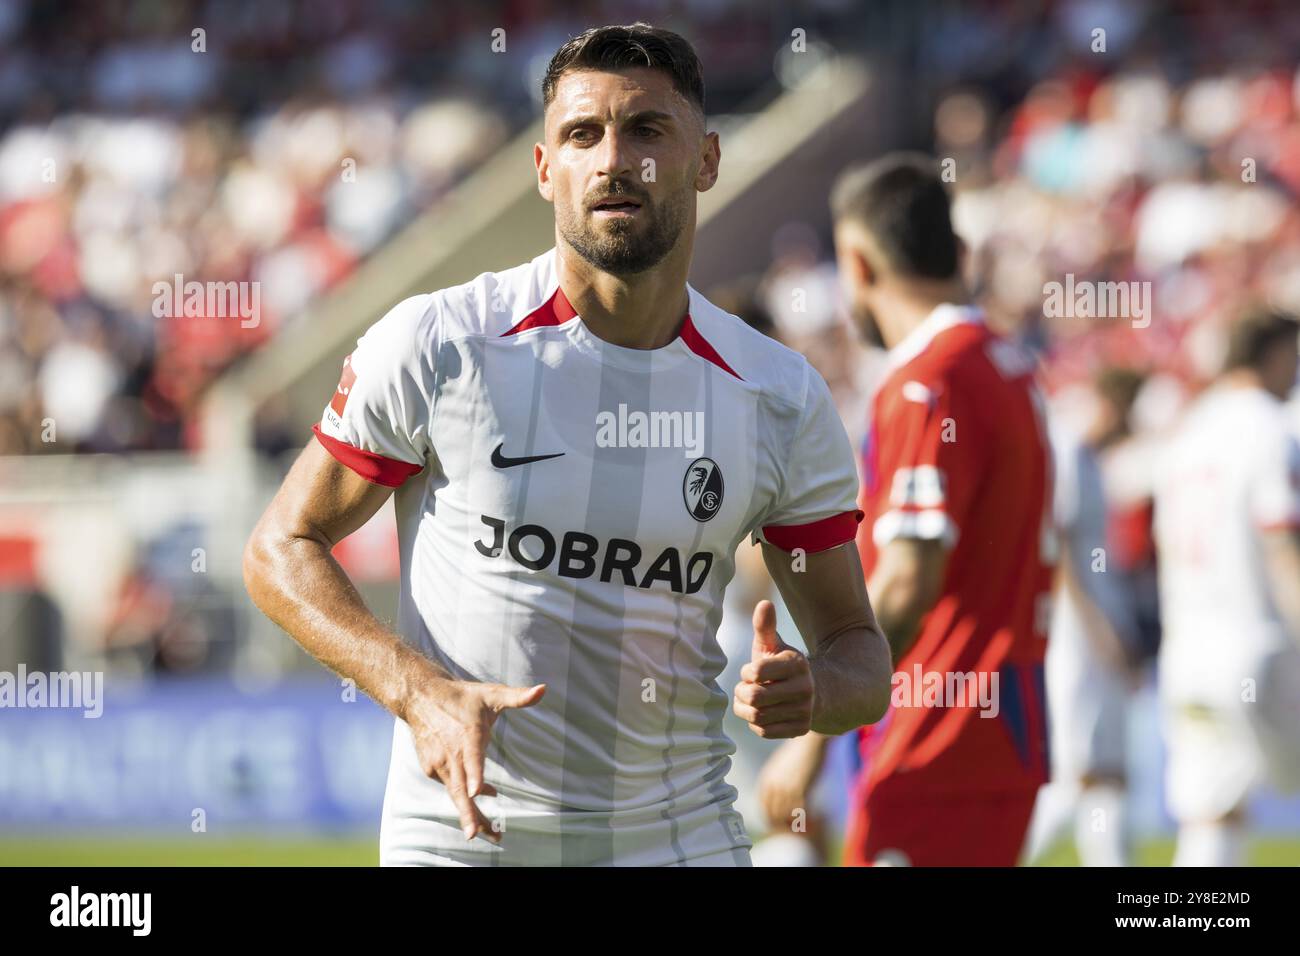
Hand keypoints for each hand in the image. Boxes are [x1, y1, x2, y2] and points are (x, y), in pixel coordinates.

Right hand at [405, 677, 545, 842]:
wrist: (421, 698)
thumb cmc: (462, 697)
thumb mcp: (491, 694)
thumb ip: (518, 697)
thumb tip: (543, 690)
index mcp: (468, 735)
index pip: (472, 757)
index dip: (475, 775)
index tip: (478, 793)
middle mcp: (451, 752)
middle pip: (460, 788)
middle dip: (469, 813)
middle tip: (476, 834)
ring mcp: (439, 762)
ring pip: (455, 794)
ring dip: (470, 814)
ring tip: (491, 833)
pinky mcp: (431, 768)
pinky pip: (452, 787)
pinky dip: (466, 796)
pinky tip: (483, 795)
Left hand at [732, 600, 813, 738]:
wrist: (812, 692)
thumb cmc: (781, 666)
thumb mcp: (773, 645)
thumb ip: (765, 626)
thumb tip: (764, 603)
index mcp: (797, 663)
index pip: (756, 672)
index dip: (747, 672)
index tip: (751, 671)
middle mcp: (805, 688)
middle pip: (755, 697)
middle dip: (742, 692)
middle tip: (745, 688)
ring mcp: (804, 710)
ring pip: (757, 716)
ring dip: (745, 709)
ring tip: (750, 700)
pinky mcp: (800, 729)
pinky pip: (764, 731)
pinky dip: (755, 723)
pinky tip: (760, 713)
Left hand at [757, 734, 827, 830]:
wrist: (810, 741)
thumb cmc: (798, 751)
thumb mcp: (780, 765)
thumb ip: (776, 780)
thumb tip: (778, 794)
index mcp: (767, 780)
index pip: (763, 807)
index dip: (771, 818)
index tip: (780, 825)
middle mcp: (773, 786)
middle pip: (773, 815)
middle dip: (783, 825)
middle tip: (795, 828)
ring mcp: (786, 788)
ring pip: (786, 817)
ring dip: (796, 823)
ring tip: (806, 823)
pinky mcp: (800, 790)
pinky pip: (799, 812)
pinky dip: (806, 818)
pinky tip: (814, 816)